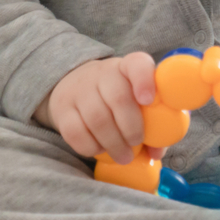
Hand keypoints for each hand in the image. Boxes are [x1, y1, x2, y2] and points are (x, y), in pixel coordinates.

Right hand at [34, 52, 163, 163]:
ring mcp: (79, 89)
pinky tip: (100, 150)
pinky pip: (76, 133)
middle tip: (136, 144)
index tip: (148, 100)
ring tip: (123, 156)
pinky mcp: (62, 109)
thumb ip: (153, 123)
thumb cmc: (117, 98)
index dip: (144, 81)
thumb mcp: (136, 100)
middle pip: (118, 98)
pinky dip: (91, 147)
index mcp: (127, 67)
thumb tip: (157, 151)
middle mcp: (102, 73)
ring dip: (114, 143)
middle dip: (131, 128)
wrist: (74, 86)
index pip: (137, 64)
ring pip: (97, 119)